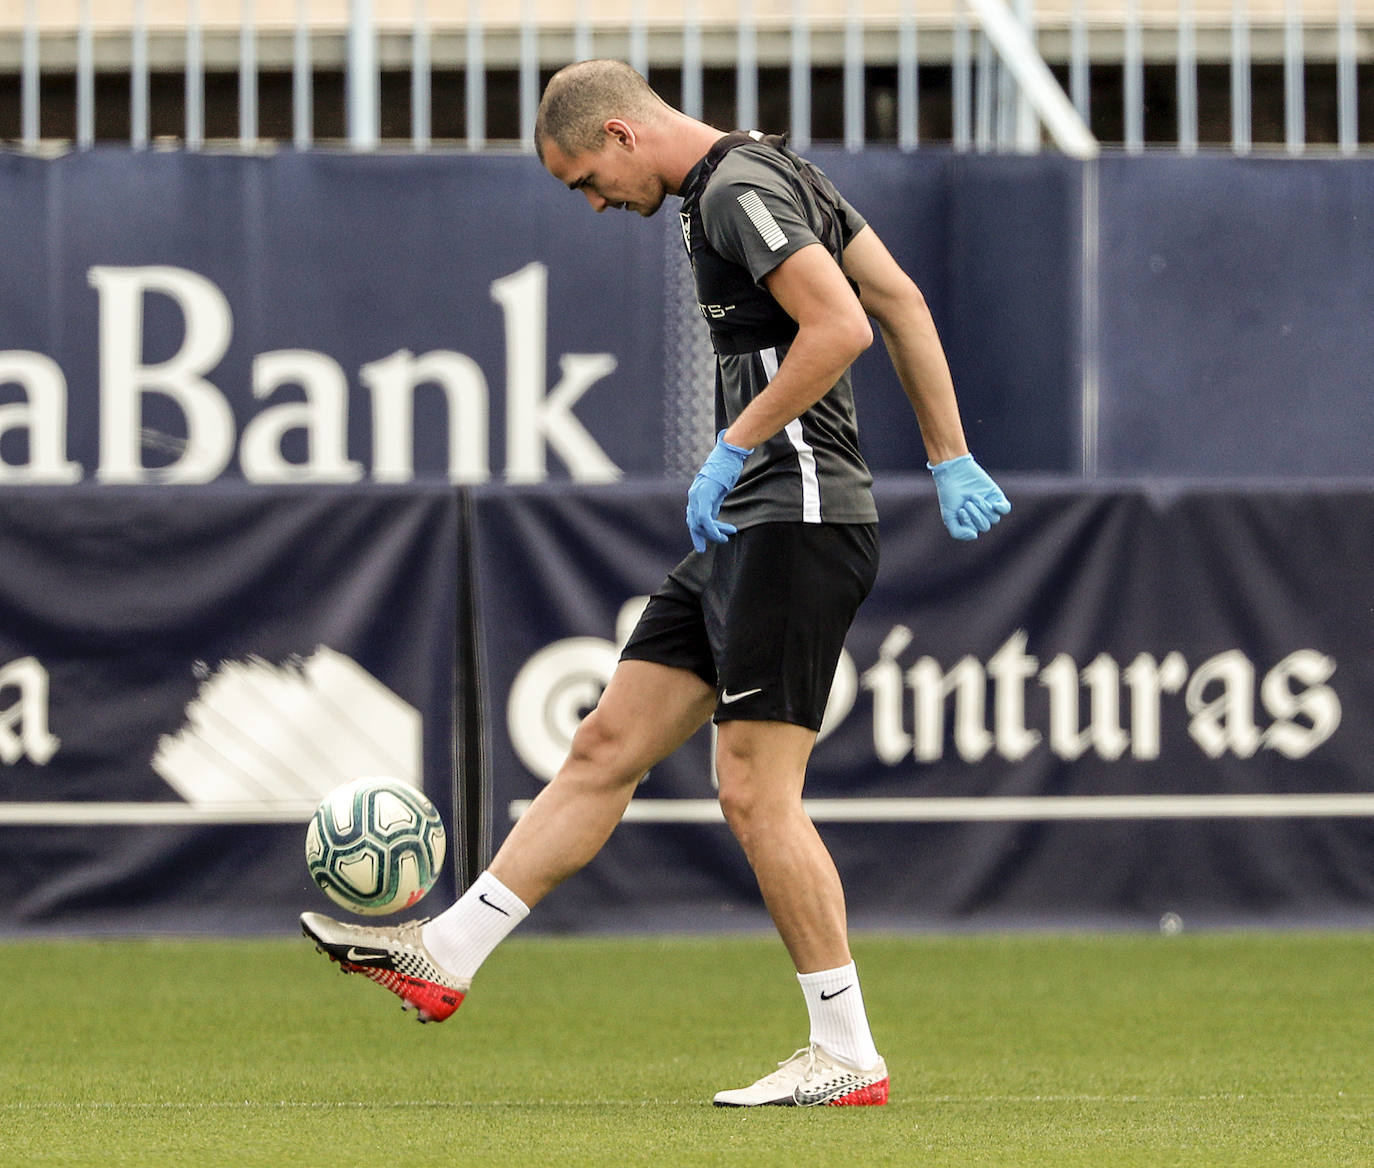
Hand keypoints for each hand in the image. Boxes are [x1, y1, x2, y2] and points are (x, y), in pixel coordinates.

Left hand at [686, 431, 752, 552]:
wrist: (729, 453)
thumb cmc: (727, 467)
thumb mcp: (719, 488)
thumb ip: (714, 500)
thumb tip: (713, 514)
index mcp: (696, 493)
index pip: (692, 517)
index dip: (696, 532)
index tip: (701, 543)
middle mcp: (694, 495)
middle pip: (692, 522)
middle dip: (698, 537)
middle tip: (703, 549)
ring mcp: (698, 495)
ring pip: (699, 524)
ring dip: (713, 534)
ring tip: (726, 538)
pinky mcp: (705, 496)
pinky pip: (705, 520)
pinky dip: (714, 530)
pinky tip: (724, 534)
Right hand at [928, 454, 1010, 539]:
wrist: (954, 473)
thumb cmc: (949, 495)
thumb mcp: (948, 516)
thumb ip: (958, 532)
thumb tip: (974, 535)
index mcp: (968, 523)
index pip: (974, 532)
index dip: (968, 522)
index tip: (960, 510)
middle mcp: (980, 516)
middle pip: (985, 526)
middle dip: (975, 515)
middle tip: (967, 502)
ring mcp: (989, 507)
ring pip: (994, 518)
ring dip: (983, 508)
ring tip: (974, 497)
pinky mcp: (996, 496)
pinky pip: (1005, 509)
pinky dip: (1001, 509)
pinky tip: (994, 505)